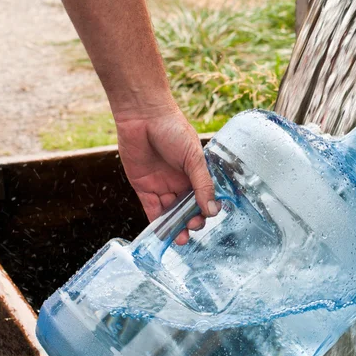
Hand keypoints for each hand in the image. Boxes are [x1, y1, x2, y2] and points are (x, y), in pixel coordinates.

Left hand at [115, 106, 218, 243]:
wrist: (143, 116)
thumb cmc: (173, 129)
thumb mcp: (193, 157)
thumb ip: (202, 184)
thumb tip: (212, 210)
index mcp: (195, 173)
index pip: (203, 197)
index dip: (206, 209)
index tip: (207, 216)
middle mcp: (179, 182)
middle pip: (187, 209)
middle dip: (192, 221)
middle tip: (193, 226)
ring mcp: (161, 186)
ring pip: (171, 213)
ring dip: (176, 227)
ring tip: (181, 239)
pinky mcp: (143, 188)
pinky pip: (152, 210)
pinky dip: (158, 224)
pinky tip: (164, 235)